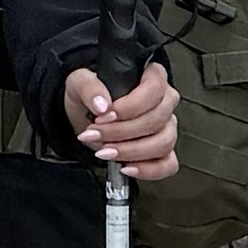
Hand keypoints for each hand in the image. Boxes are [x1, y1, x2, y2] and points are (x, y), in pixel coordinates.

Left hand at [64, 60, 180, 181]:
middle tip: (95, 134)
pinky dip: (148, 170)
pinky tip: (125, 167)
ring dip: (130, 151)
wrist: (86, 117)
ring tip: (104, 151)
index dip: (131, 105)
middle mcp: (164, 102)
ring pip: (163, 143)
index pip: (155, 88)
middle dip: (121, 132)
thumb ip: (89, 87)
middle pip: (157, 120)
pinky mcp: (163, 152)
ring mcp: (167, 127)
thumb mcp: (80, 82)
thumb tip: (102, 105)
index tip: (105, 115)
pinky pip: (168, 164)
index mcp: (151, 77)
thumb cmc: (89, 95)